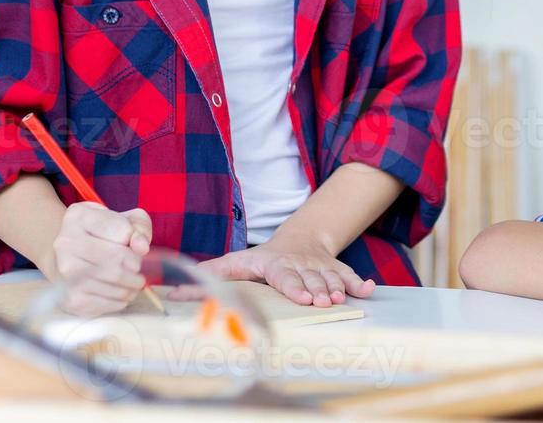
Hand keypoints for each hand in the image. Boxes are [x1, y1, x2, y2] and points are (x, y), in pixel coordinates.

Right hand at [47, 202, 152, 316]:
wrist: (68, 258)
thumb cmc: (102, 236)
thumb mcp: (124, 219)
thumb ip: (140, 226)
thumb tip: (141, 247)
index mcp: (79, 217)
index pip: (122, 231)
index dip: (135, 240)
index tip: (133, 244)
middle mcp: (65, 243)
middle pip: (117, 259)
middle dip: (136, 265)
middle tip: (138, 268)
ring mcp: (64, 272)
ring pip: (114, 282)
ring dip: (132, 284)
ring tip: (133, 281)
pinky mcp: (70, 298)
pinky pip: (108, 303)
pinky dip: (122, 300)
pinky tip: (121, 292)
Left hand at [189, 234, 375, 306]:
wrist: (300, 240)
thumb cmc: (262, 260)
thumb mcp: (234, 263)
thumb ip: (209, 276)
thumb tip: (172, 289)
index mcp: (276, 266)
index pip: (286, 277)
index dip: (294, 287)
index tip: (302, 297)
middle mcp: (301, 266)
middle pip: (310, 280)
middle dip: (317, 290)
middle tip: (323, 301)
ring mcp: (320, 268)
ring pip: (330, 280)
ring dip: (337, 289)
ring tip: (341, 299)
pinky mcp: (336, 269)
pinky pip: (350, 275)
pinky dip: (360, 283)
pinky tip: (369, 290)